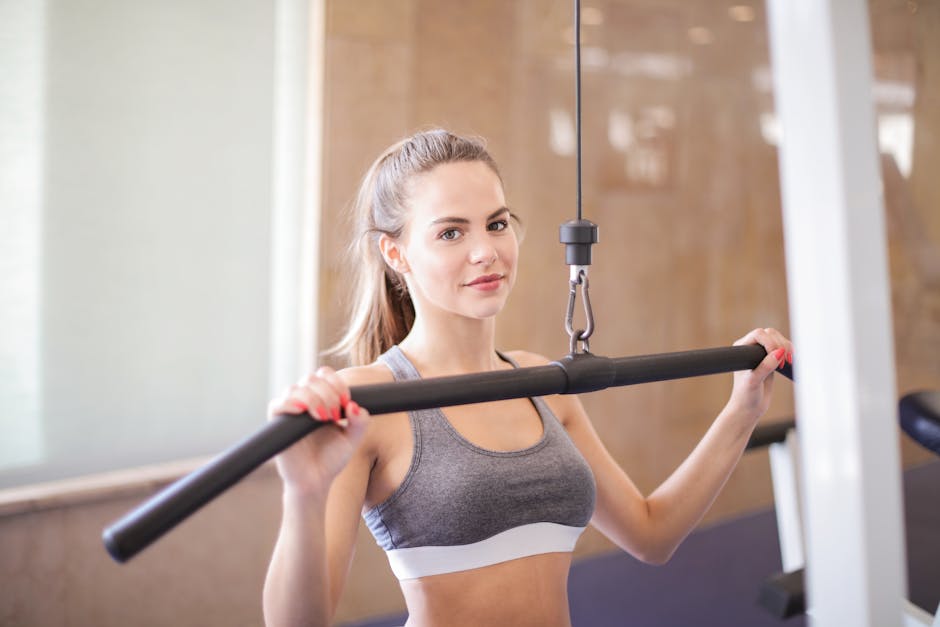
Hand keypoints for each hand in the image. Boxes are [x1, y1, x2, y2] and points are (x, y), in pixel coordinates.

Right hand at [266, 367, 369, 495]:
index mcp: (321, 399)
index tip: (346, 401)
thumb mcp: (352, 439)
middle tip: (335, 415)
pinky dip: (290, 403)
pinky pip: (277, 404)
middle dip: (327, 393)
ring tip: (324, 418)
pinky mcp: (277, 424)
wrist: (315, 481)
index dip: (337, 383)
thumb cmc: (331, 459)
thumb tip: (354, 406)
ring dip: (313, 399)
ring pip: (296, 388)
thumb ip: (360, 422)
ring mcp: (290, 411)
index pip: (325, 375)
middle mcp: (304, 401)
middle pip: (311, 378)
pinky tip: (303, 412)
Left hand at [727, 328, 792, 421]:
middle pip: (770, 333)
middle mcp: (750, 348)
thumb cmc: (745, 396)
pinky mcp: (771, 360)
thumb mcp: (753, 382)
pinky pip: (783, 349)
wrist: (749, 408)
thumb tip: (779, 353)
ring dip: (787, 348)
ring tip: (787, 364)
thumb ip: (765, 367)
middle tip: (784, 363)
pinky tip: (790, 362)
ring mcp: (761, 353)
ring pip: (779, 339)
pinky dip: (790, 353)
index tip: (777, 358)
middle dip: (781, 344)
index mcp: (742, 349)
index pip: (759, 334)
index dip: (770, 342)